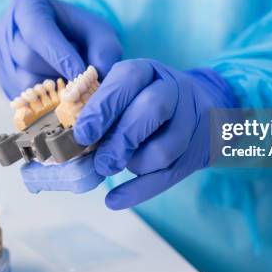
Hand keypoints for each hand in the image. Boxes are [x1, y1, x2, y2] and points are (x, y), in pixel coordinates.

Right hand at [0, 0, 121, 98]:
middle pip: (28, 58)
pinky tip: (60, 87)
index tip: (82, 73)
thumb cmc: (84, 34)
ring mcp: (1, 55)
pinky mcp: (4, 79)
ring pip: (23, 81)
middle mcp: (7, 29)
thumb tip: (96, 78)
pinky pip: (22, 98)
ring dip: (53, 87)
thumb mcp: (102, 34)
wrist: (71, 42)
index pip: (37, 32)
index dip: (60, 55)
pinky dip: (45, 98)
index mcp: (27, 6)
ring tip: (70, 78)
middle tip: (82, 77)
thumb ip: (104, 52)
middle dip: (59, 71)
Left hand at [73, 59, 237, 209]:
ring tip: (118, 165)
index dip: (104, 106)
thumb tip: (70, 138)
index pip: (128, 78)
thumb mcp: (126, 90)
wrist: (200, 108)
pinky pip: (170, 175)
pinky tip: (114, 199)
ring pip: (165, 148)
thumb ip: (102, 106)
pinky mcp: (196, 151)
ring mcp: (190, 121)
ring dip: (136, 164)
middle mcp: (173, 89)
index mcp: (148, 71)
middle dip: (122, 138)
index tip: (82, 134)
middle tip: (101, 162)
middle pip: (152, 109)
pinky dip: (139, 190)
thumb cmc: (146, 100)